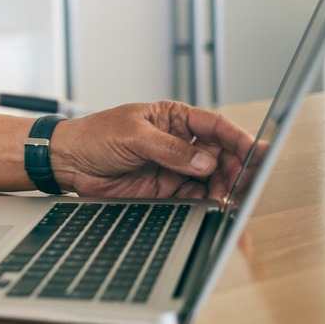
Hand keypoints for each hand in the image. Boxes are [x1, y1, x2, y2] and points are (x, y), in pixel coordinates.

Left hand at [51, 100, 255, 201]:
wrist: (68, 162)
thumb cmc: (93, 136)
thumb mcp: (132, 136)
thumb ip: (169, 149)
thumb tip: (203, 162)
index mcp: (173, 118)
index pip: (215, 126)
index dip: (238, 138)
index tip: (255, 151)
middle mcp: (179, 141)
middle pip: (220, 154)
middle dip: (236, 168)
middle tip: (246, 182)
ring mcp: (175, 166)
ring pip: (213, 178)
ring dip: (226, 188)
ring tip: (232, 198)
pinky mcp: (167, 188)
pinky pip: (197, 195)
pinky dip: (209, 202)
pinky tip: (217, 206)